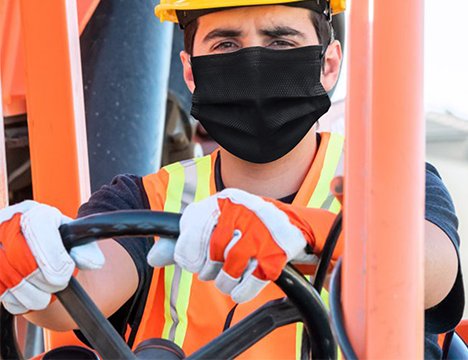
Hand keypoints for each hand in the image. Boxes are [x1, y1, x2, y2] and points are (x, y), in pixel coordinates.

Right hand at [0, 201, 104, 314]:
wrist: (30, 246)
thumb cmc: (53, 240)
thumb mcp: (72, 236)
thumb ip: (86, 247)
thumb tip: (93, 262)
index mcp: (31, 212)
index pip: (38, 227)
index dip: (53, 255)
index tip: (66, 272)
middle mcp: (5, 226)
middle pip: (24, 259)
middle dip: (48, 279)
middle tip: (59, 283)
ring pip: (11, 280)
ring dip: (35, 294)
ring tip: (47, 290)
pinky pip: (2, 294)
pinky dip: (19, 301)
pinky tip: (30, 292)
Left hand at [148, 189, 315, 302]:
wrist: (290, 223)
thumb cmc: (244, 223)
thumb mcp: (215, 220)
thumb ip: (183, 238)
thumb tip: (152, 259)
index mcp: (223, 200)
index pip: (189, 235)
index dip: (187, 255)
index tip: (194, 259)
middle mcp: (241, 212)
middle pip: (207, 259)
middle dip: (208, 269)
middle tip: (215, 265)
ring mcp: (260, 234)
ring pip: (226, 275)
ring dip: (225, 281)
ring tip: (231, 272)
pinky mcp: (275, 256)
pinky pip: (245, 288)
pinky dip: (241, 290)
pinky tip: (244, 280)